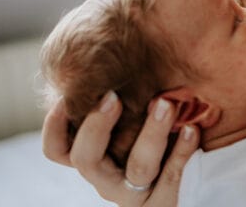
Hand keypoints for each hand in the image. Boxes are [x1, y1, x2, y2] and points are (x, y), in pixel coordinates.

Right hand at [41, 91, 199, 205]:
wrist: (190, 183)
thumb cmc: (157, 136)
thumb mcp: (131, 118)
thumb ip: (115, 97)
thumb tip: (101, 53)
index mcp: (93, 158)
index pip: (57, 151)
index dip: (54, 126)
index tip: (66, 96)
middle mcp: (106, 178)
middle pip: (85, 159)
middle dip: (97, 126)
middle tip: (113, 96)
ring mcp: (133, 194)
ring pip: (137, 167)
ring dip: (151, 133)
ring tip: (165, 104)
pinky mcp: (162, 202)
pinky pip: (171, 178)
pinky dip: (180, 151)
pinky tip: (191, 128)